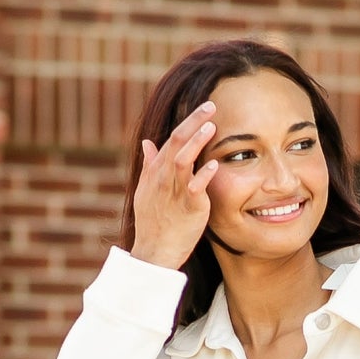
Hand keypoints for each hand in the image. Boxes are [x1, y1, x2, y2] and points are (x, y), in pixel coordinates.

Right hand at [131, 102, 218, 271]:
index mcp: (156, 171)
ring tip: (211, 126)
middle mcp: (163, 178)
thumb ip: (150, 165)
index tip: (204, 109)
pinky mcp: (188, 208)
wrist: (154, 252)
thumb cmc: (152, 222)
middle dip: (193, 122)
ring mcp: (174, 192)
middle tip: (210, 106)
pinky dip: (204, 175)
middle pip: (177, 142)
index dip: (188, 122)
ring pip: (183, 160)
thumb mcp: (145, 191)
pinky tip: (214, 164)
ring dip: (196, 141)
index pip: (172, 139)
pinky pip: (195, 188)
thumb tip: (147, 143)